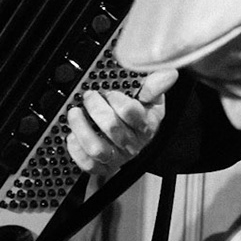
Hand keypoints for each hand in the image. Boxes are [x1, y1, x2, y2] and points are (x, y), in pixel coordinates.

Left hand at [64, 68, 177, 182]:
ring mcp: (117, 156)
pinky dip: (76, 150)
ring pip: (98, 149)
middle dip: (96, 108)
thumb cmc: (139, 114)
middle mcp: (132, 143)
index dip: (117, 100)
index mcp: (146, 124)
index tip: (110, 92)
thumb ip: (155, 86)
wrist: (131, 137)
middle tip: (89, 96)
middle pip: (112, 128)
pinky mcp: (102, 166)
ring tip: (75, 113)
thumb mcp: (150, 98)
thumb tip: (168, 74)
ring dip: (82, 129)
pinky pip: (88, 164)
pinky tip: (73, 135)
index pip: (132, 113)